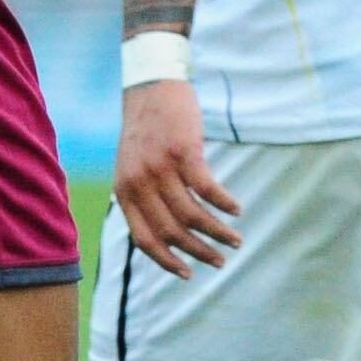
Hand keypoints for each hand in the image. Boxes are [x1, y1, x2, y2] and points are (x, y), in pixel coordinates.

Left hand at [112, 76, 243, 274]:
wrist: (151, 86)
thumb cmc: (146, 129)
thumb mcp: (132, 166)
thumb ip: (143, 196)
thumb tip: (166, 231)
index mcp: (124, 192)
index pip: (144, 239)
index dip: (168, 261)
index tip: (188, 274)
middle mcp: (139, 184)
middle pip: (172, 231)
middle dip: (199, 252)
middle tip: (220, 261)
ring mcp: (160, 167)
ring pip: (192, 214)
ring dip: (217, 231)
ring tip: (235, 239)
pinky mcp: (183, 151)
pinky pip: (207, 188)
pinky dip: (223, 203)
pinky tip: (236, 209)